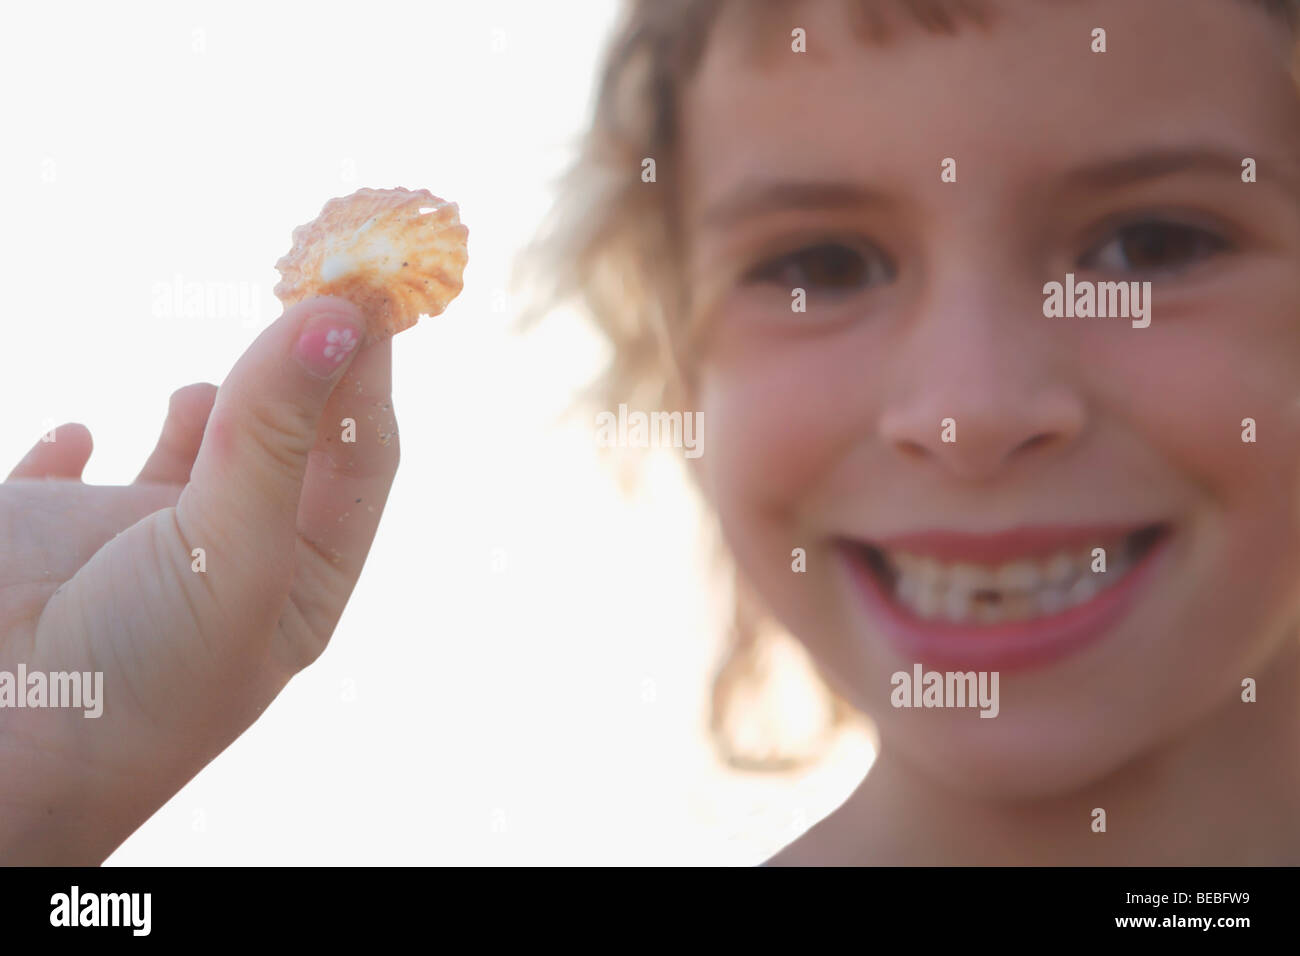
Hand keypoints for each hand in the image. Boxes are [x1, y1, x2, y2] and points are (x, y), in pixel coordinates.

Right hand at [0, 296, 398, 862]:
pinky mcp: (49, 534)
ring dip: (215, 406)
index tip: (369, 286)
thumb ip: (278, 434)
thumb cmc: (139, 679)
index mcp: (300, 573)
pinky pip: (75, 479)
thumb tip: (337, 315)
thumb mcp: (233, 553)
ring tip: (217, 379)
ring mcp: (140, 542)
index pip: (361, 453)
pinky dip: (84, 448)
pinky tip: (83, 434)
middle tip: (314, 281)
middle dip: (306, 366)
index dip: (369, 370)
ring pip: (198, 457)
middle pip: (292, 439)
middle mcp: (232, 553)